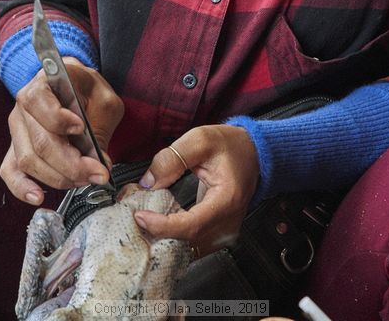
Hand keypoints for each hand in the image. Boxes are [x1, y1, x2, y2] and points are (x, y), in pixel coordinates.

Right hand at [0, 57, 123, 204]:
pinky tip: (38, 197)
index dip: (58, 120)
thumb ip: (100, 127)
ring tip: (84, 180)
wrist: (78, 90)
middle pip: (39, 142)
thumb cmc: (89, 92)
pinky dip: (22, 187)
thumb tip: (98, 162)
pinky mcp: (16, 149)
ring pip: (28, 160)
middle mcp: (24, 107)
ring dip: (58, 176)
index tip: (81, 129)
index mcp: (43, 84)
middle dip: (70, 163)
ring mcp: (18, 129)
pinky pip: (10, 171)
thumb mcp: (103, 99)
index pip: (37, 102)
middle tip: (97, 172)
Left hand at [132, 124, 259, 256]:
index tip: (141, 216)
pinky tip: (159, 225)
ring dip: (164, 239)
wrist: (253, 152)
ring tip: (145, 220)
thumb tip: (148, 182)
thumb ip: (172, 158)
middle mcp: (229, 222)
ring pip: (190, 249)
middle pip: (188, 242)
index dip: (162, 225)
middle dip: (157, 234)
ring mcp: (225, 231)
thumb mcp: (200, 140)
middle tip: (134, 217)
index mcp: (227, 200)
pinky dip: (174, 239)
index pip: (191, 225)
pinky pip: (194, 245)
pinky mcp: (219, 233)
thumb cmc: (231, 146)